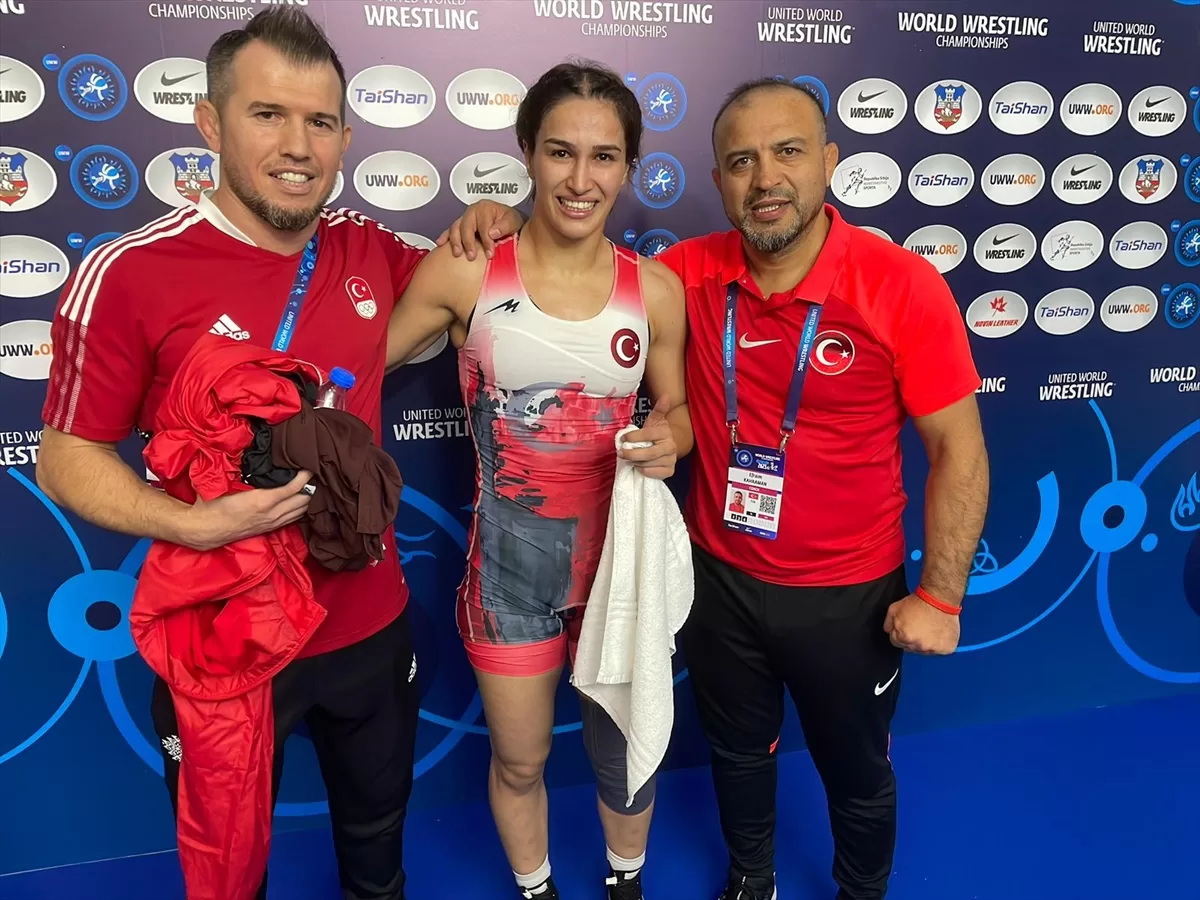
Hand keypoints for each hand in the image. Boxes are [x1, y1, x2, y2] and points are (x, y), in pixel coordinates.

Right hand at [186, 470, 312, 550]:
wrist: (203, 529)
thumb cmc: (211, 504)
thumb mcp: (224, 482)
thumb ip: (238, 468)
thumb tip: (248, 450)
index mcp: (263, 501)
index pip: (295, 487)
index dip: (306, 475)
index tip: (310, 463)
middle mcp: (272, 514)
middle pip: (305, 500)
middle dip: (312, 486)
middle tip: (314, 472)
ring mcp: (272, 523)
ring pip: (301, 512)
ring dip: (309, 499)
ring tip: (311, 484)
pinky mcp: (269, 528)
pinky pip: (293, 519)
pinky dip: (301, 509)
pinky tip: (301, 500)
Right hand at [435, 200, 523, 260]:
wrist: (507, 223)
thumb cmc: (509, 221)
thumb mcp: (513, 220)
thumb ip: (505, 225)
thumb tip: (492, 232)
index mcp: (485, 207)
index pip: (484, 226)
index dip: (486, 241)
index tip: (489, 253)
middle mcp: (473, 211)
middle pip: (466, 226)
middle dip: (468, 242)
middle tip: (472, 256)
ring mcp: (465, 218)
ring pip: (455, 228)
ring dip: (455, 241)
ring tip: (458, 253)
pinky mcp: (460, 225)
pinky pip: (449, 230)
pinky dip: (444, 237)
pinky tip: (440, 244)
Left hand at [619, 395, 676, 479]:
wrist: (669, 446)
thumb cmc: (657, 433)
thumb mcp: (655, 420)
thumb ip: (658, 409)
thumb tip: (665, 395)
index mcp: (666, 432)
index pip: (648, 435)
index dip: (633, 437)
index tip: (622, 439)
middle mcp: (671, 446)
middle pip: (649, 453)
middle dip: (632, 454)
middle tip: (621, 453)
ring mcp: (671, 459)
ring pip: (650, 464)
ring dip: (636, 462)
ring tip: (629, 460)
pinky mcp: (670, 471)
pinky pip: (655, 474)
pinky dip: (644, 471)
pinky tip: (638, 467)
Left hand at [884, 593, 960, 654]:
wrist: (940, 598)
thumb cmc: (920, 602)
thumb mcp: (894, 608)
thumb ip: (888, 623)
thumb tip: (888, 631)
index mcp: (905, 637)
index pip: (896, 643)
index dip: (900, 633)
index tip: (907, 628)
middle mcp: (919, 646)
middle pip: (910, 648)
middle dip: (913, 639)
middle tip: (919, 626)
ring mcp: (934, 649)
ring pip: (925, 650)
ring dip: (926, 643)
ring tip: (930, 628)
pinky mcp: (946, 648)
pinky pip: (940, 650)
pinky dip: (939, 644)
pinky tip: (939, 632)